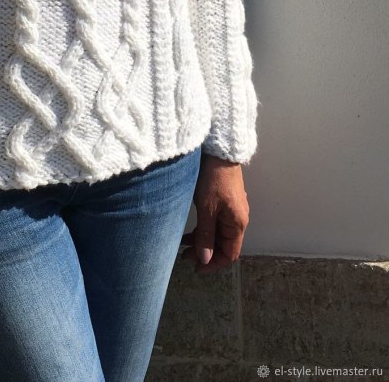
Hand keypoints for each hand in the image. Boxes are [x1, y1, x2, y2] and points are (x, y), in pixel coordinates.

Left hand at [180, 154, 249, 273]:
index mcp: (237, 224)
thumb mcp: (207, 209)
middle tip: (184, 256)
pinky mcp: (223, 201)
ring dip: (202, 240)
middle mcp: (237, 219)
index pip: (229, 254)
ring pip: (217, 233)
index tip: (196, 269)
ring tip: (183, 244)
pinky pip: (214, 222)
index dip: (213, 264)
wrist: (219, 151)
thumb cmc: (214, 179)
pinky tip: (190, 230)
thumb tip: (205, 259)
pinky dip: (203, 229)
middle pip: (222, 245)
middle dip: (204, 253)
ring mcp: (231, 209)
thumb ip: (206, 235)